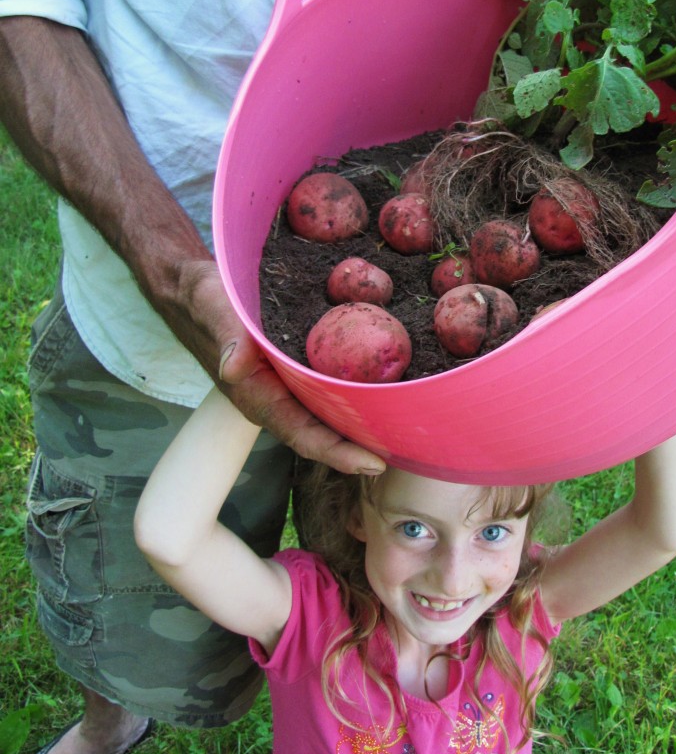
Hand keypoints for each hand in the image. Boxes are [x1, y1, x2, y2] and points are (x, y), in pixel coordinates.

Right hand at [175, 261, 385, 475]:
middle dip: (358, 449)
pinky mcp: (290, 370)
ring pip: (325, 416)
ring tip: (401, 431)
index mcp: (256, 396)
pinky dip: (350, 397)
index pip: (302, 435)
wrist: (190, 289)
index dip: (338, 453)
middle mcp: (273, 399)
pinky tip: (380, 392)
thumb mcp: (214, 309)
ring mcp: (282, 387)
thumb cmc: (203, 300)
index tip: (374, 464)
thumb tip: (235, 367)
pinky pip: (324, 391)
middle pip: (321, 434)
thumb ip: (228, 337)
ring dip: (358, 427)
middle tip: (405, 452)